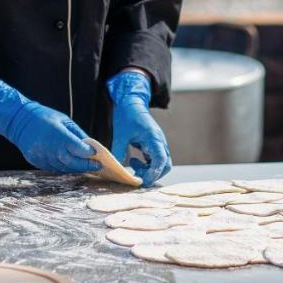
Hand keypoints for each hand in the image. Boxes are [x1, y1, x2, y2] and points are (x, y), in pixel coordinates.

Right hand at [0, 80, 100, 173]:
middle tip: (97, 166)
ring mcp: (43, 157)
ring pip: (64, 168)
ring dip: (76, 168)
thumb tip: (90, 145)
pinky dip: (64, 167)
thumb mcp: (64, 120)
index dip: (90, 153)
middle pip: (73, 163)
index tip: (97, 154)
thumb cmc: (45, 117)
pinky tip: (70, 164)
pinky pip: (54, 168)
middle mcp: (51, 149)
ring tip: (85, 166)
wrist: (20, 121)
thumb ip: (78, 134)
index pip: (79, 150)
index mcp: (59, 136)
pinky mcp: (37, 162)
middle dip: (87, 166)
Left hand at [106, 71, 171, 186]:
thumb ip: (119, 150)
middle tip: (137, 177)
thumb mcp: (121, 133)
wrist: (131, 102)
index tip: (143, 181)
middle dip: (154, 174)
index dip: (154, 172)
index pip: (161, 160)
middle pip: (165, 165)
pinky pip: (154, 160)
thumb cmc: (127, 115)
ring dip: (149, 170)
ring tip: (133, 165)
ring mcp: (158, 144)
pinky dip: (146, 165)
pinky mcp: (153, 145)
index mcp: (154, 138)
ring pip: (160, 164)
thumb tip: (117, 168)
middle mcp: (159, 142)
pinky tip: (134, 161)